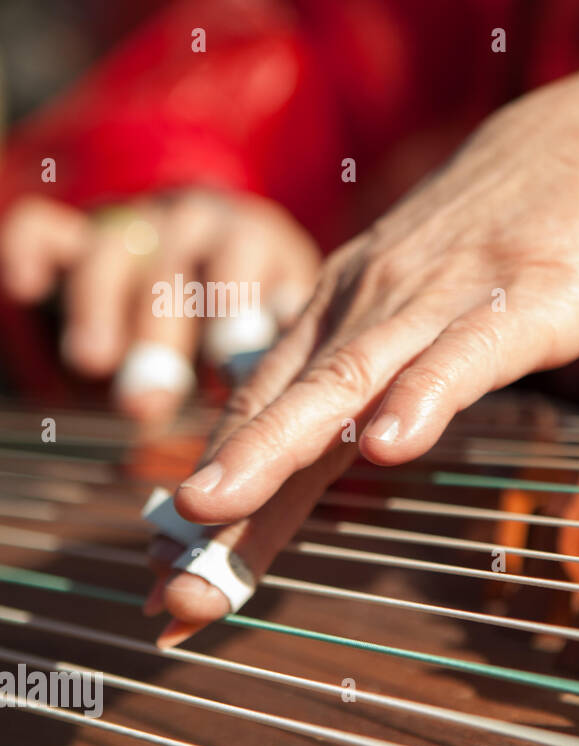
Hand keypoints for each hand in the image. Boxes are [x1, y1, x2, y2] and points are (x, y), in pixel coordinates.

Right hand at [0, 189, 319, 421]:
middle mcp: (194, 226)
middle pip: (175, 270)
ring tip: (93, 363)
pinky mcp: (78, 235)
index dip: (233, 306)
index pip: (246, 259)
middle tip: (149, 400)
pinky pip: (47, 232)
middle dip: (161, 334)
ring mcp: (135, 226)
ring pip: (111, 253)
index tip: (225, 362)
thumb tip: (287, 422)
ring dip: (98, 307)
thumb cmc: (256, 315)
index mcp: (253, 242)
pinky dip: (32, 252)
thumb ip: (278, 363)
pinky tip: (26, 286)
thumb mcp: (279, 328)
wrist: (207, 254)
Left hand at [146, 57, 578, 643]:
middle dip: (221, 495)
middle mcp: (372, 302)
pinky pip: (461, 356)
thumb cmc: (518, 233)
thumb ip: (381, 360)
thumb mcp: (428, 296)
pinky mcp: (519, 302)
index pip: (267, 406)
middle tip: (166, 584)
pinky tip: (387, 447)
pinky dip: (420, 399)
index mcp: (348, 308)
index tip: (170, 573)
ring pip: (347, 380)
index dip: (218, 488)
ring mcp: (442, 299)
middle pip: (284, 405)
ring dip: (274, 449)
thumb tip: (339, 434)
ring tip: (212, 513)